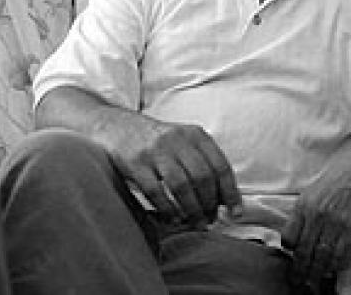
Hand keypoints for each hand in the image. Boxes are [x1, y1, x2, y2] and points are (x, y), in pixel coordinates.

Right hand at [101, 113, 241, 226]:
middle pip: (203, 177)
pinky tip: (173, 219)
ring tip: (195, 224)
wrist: (116, 126)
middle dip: (209, 204)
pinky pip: (155, 191)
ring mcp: (155, 150)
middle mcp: (178, 139)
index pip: (221, 165)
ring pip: (182, 185)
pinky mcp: (135, 162)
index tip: (235, 212)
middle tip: (210, 220)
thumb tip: (224, 199)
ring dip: (191, 210)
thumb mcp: (184, 142)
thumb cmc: (157, 142)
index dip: (230, 192)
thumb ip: (203, 163)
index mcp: (195, 135)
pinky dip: (167, 209)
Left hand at [281, 145, 350, 287]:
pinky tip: (331, 270)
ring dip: (316, 273)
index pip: (289, 238)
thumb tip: (299, 233)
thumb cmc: (339, 174)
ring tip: (311, 283)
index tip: (291, 258)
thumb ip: (305, 211)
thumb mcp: (314, 189)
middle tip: (297, 282)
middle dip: (300, 270)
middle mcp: (316, 215)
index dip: (289, 252)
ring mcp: (333, 222)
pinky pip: (339, 252)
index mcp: (303, 205)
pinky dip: (334, 265)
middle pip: (304, 251)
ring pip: (321, 256)